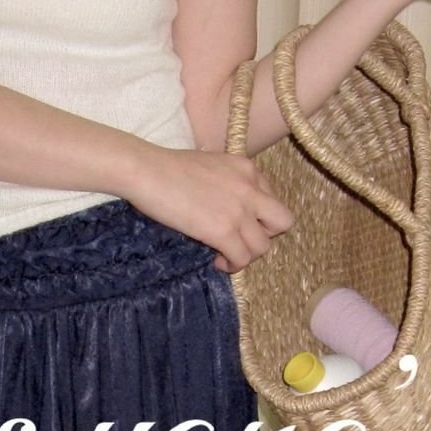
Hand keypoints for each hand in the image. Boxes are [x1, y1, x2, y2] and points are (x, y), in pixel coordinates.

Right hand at [127, 143, 294, 273]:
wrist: (148, 171)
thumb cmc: (167, 167)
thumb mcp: (211, 165)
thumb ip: (227, 182)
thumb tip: (223, 206)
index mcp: (247, 168)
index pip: (272, 199)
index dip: (258, 216)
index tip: (238, 224)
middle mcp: (250, 188)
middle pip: (282, 222)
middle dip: (265, 235)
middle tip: (242, 239)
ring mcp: (239, 210)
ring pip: (263, 246)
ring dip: (246, 254)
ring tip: (226, 255)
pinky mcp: (224, 231)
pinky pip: (242, 258)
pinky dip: (232, 265)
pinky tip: (218, 261)